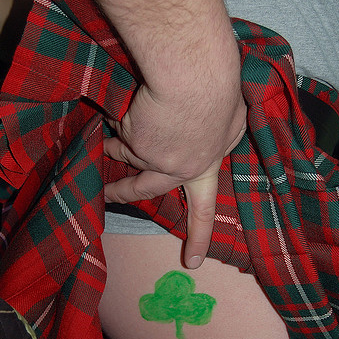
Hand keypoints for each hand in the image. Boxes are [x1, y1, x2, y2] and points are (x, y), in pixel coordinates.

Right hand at [104, 80, 245, 268]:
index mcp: (205, 168)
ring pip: (125, 154)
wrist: (194, 76)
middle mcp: (177, 170)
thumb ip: (221, 136)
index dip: (197, 237)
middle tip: (108, 196)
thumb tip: (213, 141)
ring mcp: (151, 157)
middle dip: (121, 193)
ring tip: (104, 143)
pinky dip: (118, 119)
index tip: (190, 262)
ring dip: (113, 148)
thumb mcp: (235, 120)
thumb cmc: (221, 92)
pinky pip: (120, 128)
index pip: (203, 210)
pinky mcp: (131, 140)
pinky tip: (123, 106)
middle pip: (143, 188)